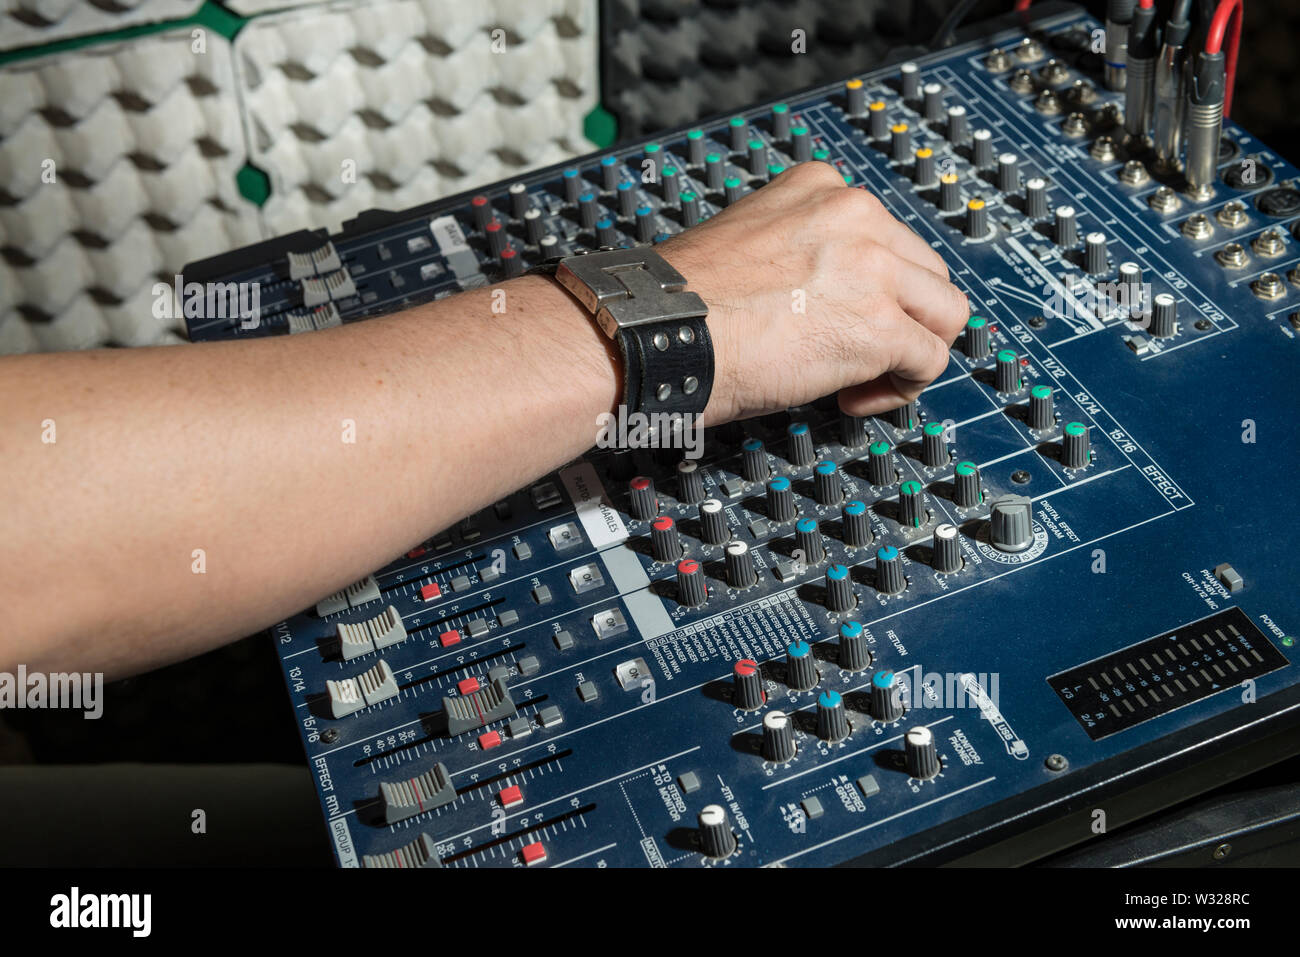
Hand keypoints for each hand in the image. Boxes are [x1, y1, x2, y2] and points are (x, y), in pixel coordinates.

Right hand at [659, 160, 968, 426]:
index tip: (838, 315)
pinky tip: (852, 397)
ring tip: (865, 378)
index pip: (884, 233)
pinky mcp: (880, 325)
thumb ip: (800, 251)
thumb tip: (824, 297)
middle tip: (859, 352)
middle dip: (903, 317)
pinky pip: (929, 361)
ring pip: (945, 312)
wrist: (661, 331)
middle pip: (925, 270)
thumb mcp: (749, 241)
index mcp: (819, 188)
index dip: (870, 285)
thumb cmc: (682, 301)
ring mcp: (874, 267)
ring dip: (913, 351)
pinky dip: (901, 388)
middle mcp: (855, 214)